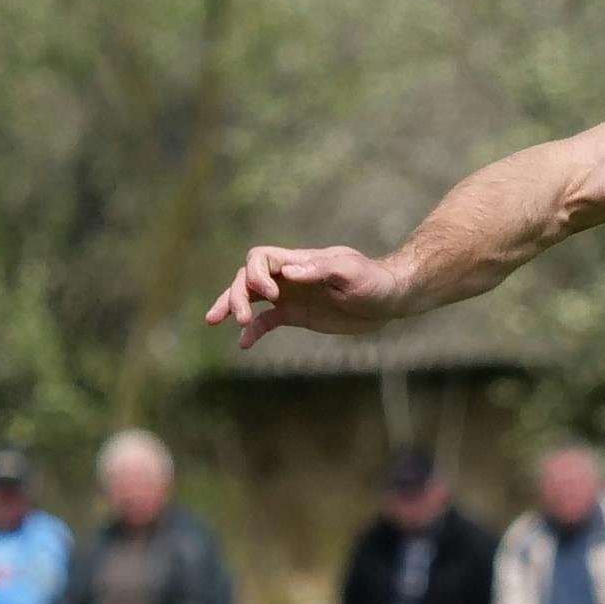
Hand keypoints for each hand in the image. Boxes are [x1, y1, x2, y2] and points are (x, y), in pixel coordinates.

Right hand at [206, 242, 412, 346]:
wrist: (389, 298)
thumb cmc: (373, 280)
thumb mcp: (351, 273)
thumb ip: (321, 270)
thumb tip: (289, 273)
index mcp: (299, 261)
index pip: (261, 259)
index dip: (257, 276)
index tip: (273, 297)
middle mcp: (289, 276)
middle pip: (248, 278)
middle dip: (237, 295)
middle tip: (241, 318)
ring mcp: (290, 295)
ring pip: (251, 298)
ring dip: (233, 306)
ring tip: (215, 320)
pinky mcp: (296, 314)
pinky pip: (267, 321)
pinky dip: (254, 331)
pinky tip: (243, 344)